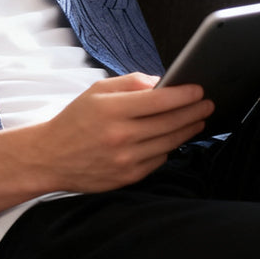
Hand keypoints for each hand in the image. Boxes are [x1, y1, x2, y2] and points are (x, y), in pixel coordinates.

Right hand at [32, 72, 212, 193]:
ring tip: (198, 120)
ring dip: (187, 130)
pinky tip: (173, 137)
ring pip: (168, 143)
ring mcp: (126, 159)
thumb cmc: (75, 119)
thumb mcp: (95, 91)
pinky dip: (168, 147)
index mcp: (111, 109)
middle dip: (193, 111)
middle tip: (208, 104)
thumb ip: (128, 83)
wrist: (52, 156)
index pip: (158, 101)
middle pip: (169, 122)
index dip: (183, 94)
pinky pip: (158, 160)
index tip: (199, 89)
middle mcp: (120, 135)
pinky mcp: (128, 176)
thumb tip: (159, 82)